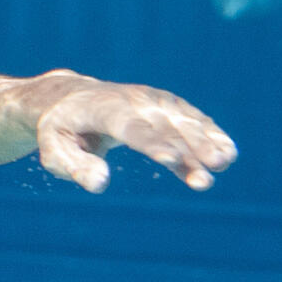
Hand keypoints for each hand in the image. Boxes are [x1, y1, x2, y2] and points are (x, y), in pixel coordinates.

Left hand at [34, 77, 235, 192]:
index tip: (171, 159)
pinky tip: (228, 154)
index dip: (151, 142)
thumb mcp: (53, 148)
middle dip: (189, 147)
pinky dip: (210, 135)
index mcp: (101, 109)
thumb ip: (73, 166)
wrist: (71, 98)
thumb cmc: (60, 129)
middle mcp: (132, 100)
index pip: (130, 127)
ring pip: (183, 122)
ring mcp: (152, 100)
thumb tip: (100, 184)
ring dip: (205, 143)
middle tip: (210, 170)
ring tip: (223, 164)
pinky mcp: (167, 106)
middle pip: (164, 126)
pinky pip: (191, 121)